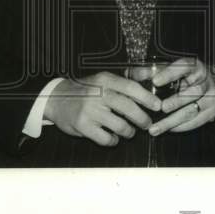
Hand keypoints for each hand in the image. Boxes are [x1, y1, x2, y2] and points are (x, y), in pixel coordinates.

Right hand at [43, 72, 160, 146]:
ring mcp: (89, 111)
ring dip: (129, 131)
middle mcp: (97, 93)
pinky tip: (113, 137)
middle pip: (128, 108)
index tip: (158, 106)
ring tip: (129, 131)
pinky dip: (113, 141)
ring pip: (120, 126)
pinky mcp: (82, 126)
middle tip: (146, 123)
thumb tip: (152, 72)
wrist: (56, 99)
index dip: (147, 97)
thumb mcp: (104, 79)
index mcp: (105, 80)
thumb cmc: (87, 90)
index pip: (131, 87)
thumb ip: (129, 77)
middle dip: (142, 118)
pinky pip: (106, 139)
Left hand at [147, 57, 214, 134]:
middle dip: (176, 101)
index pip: (184, 67)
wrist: (214, 85)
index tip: (155, 81)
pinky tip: (167, 130)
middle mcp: (206, 81)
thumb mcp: (174, 69)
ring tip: (155, 128)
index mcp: (195, 66)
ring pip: (192, 110)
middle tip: (160, 108)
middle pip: (193, 91)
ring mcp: (211, 97)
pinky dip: (180, 127)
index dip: (170, 74)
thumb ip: (154, 71)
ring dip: (172, 121)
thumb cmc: (188, 76)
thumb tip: (133, 74)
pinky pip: (195, 122)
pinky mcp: (212, 112)